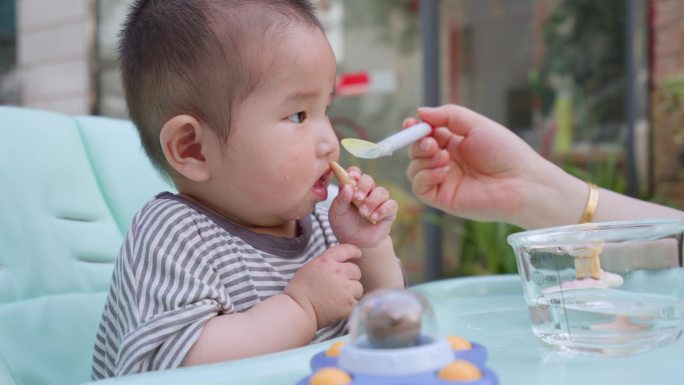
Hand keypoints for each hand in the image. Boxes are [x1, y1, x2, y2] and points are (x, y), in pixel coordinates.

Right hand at [283, 244, 362, 327]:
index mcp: (327, 262)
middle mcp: (339, 273)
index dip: (353, 251)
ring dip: (352, 291)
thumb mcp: (310, 268)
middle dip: (351, 276)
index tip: (357, 253)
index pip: (345, 250)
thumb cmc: (300, 290)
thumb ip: (326, 263)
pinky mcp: (349, 304)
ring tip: (340, 297)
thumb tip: (339, 263)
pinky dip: (350, 304)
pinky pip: (356, 301)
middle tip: (342, 284)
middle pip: (356, 270)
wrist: (299, 309)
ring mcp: (346, 289)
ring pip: (358, 287)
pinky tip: (340, 306)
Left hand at [328, 166, 397, 247]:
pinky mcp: (389, 211)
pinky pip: (391, 204)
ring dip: (372, 201)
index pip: (354, 173)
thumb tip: (347, 187)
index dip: (354, 172)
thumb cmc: (345, 226)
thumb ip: (340, 200)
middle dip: (363, 186)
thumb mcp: (337, 214)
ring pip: (381, 191)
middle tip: (358, 198)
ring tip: (364, 214)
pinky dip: (383, 209)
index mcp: (351, 188)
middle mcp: (366, 191)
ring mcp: (379, 200)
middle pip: (368, 179)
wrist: (356, 243)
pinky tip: (374, 217)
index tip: (351, 177)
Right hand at [405, 104, 549, 223]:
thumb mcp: (476, 124)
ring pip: (414, 169)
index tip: (412, 123)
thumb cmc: (505, 151)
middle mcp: (446, 162)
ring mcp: (443, 181)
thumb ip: (447, 115)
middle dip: (417, 144)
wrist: (521, 182)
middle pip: (416, 151)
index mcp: (454, 143)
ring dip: (423, 160)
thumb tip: (420, 113)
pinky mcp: (442, 198)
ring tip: (444, 157)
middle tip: (431, 143)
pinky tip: (443, 170)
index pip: (425, 135)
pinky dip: (425, 176)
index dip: (415, 129)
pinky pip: (419, 187)